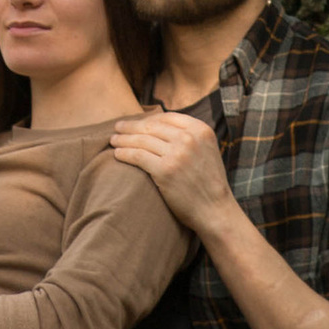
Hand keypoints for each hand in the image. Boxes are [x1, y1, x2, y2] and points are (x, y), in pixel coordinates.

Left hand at [109, 107, 235, 233]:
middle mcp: (189, 138)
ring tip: (114, 140)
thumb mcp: (206, 150)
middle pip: (151, 127)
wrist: (215, 211)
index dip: (148, 119)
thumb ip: (190, 136)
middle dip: (132, 126)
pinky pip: (138, 156)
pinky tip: (117, 154)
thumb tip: (161, 126)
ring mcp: (177, 154)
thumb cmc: (208, 183)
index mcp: (201, 129)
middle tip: (118, 127)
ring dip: (124, 139)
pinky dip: (124, 153)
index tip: (137, 122)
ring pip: (142, 140)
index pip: (166, 117)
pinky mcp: (165, 170)